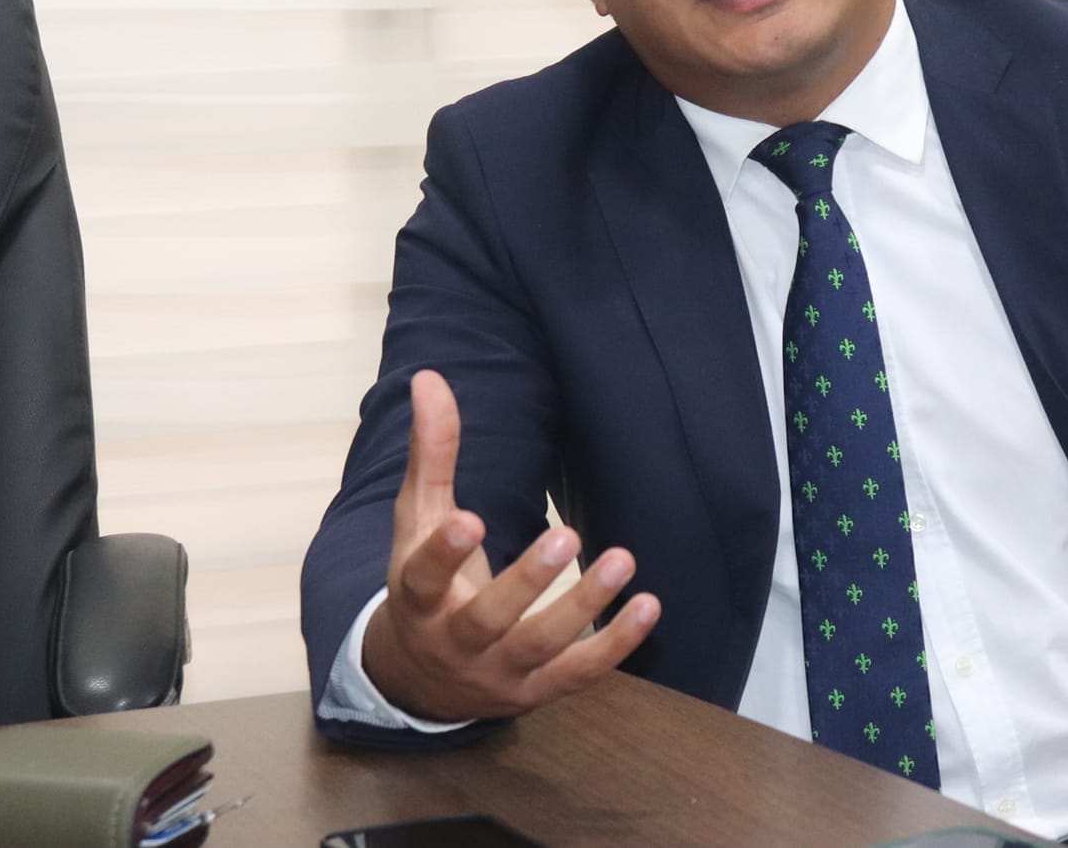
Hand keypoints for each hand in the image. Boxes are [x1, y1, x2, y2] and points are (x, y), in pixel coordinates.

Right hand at [361, 369, 660, 721]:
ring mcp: (497, 672)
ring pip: (541, 646)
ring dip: (584, 606)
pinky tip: (649, 607)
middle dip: (527, 580)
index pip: (424, 579)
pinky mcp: (536, 690)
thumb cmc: (425, 581)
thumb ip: (432, 453)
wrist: (419, 677)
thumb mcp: (420, 518)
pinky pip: (578, 673)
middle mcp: (455, 642)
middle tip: (566, 533)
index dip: (445, 554)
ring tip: (623, 559)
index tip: (469, 521)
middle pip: (489, 618)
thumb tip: (430, 377)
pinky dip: (615, 646)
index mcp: (418, 598)